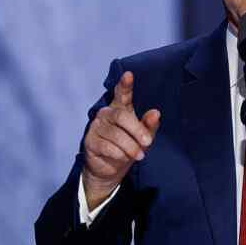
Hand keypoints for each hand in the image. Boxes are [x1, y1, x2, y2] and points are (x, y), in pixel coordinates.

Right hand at [81, 71, 160, 206]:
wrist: (111, 169)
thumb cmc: (128, 147)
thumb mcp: (143, 137)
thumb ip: (149, 125)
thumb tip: (156, 113)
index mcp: (120, 108)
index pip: (122, 94)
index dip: (125, 85)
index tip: (128, 75)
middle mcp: (106, 114)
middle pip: (121, 116)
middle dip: (137, 130)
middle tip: (148, 142)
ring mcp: (96, 127)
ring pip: (115, 135)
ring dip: (130, 147)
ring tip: (139, 155)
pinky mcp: (90, 141)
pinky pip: (107, 146)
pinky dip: (119, 154)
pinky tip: (122, 158)